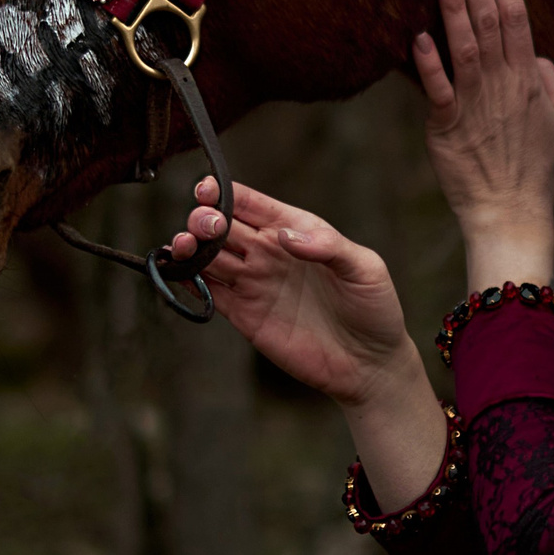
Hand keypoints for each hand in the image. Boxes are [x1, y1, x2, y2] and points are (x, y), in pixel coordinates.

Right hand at [164, 181, 447, 507]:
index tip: (206, 190)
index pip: (252, 204)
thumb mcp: (365, 268)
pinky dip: (189, 280)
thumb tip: (285, 236)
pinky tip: (177, 271)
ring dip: (190, 246)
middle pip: (223, 226)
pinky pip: (210, 292)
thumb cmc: (375, 308)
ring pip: (210, 256)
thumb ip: (327, 246)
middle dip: (205, 219)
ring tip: (184, 245)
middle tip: (205, 227)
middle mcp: (270, 253)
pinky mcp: (246, 316)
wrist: (370, 364)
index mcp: (296, 230)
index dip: (224, 193)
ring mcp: (256, 283)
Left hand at [413, 0, 553, 285]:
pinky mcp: (449, 126)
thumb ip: (550, 81)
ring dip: (454, 7)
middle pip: (491, 19)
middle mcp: (503, 83)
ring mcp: (476, 104)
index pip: (517, 15)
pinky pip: (438, 88)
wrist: (512, 214)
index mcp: (530, 77)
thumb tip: (536, 55)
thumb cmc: (536, 170)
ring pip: (465, 45)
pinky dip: (429, 62)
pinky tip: (419, 36)